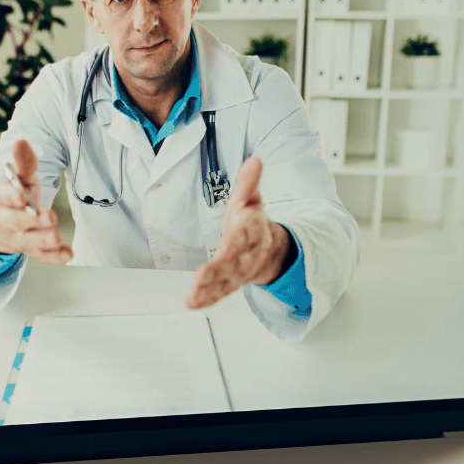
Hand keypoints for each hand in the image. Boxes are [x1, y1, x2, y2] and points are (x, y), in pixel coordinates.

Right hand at [0, 139, 71, 262]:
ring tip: (56, 236)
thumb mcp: (18, 178)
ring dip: (43, 240)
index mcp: (0, 197)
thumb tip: (21, 142)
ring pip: (28, 241)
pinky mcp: (30, 250)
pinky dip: (54, 257)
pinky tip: (66, 254)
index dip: (11, 195)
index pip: (2, 196)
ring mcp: (18, 237)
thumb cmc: (13, 196)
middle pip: (15, 222)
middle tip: (47, 216)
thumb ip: (23, 162)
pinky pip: (41, 255)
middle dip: (31, 220)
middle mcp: (6, 219)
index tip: (20, 195)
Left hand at [186, 156, 290, 308]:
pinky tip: (194, 303)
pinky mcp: (231, 281)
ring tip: (194, 298)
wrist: (269, 248)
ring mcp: (240, 270)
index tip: (225, 250)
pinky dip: (208, 299)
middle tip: (201, 280)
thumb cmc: (253, 221)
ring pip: (225, 282)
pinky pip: (220, 292)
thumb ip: (249, 182)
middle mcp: (247, 254)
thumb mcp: (251, 198)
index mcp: (251, 231)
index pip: (242, 238)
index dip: (234, 245)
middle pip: (232, 264)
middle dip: (217, 273)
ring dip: (209, 291)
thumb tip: (255, 160)